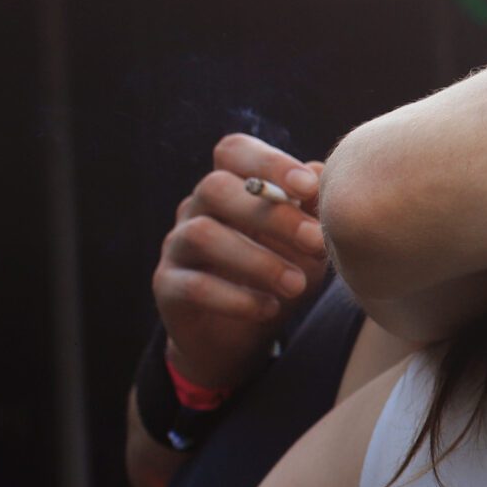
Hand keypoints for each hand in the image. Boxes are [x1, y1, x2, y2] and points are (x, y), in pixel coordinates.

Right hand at [154, 135, 327, 391]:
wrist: (242, 336)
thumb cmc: (281, 273)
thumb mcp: (306, 243)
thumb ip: (313, 210)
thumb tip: (320, 171)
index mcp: (231, 186)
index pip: (233, 151)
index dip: (268, 162)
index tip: (309, 187)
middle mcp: (196, 208)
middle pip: (215, 188)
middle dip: (270, 214)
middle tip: (317, 242)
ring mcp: (176, 245)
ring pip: (201, 234)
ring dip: (256, 260)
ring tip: (296, 284)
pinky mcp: (167, 286)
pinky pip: (193, 285)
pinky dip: (235, 298)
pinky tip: (270, 309)